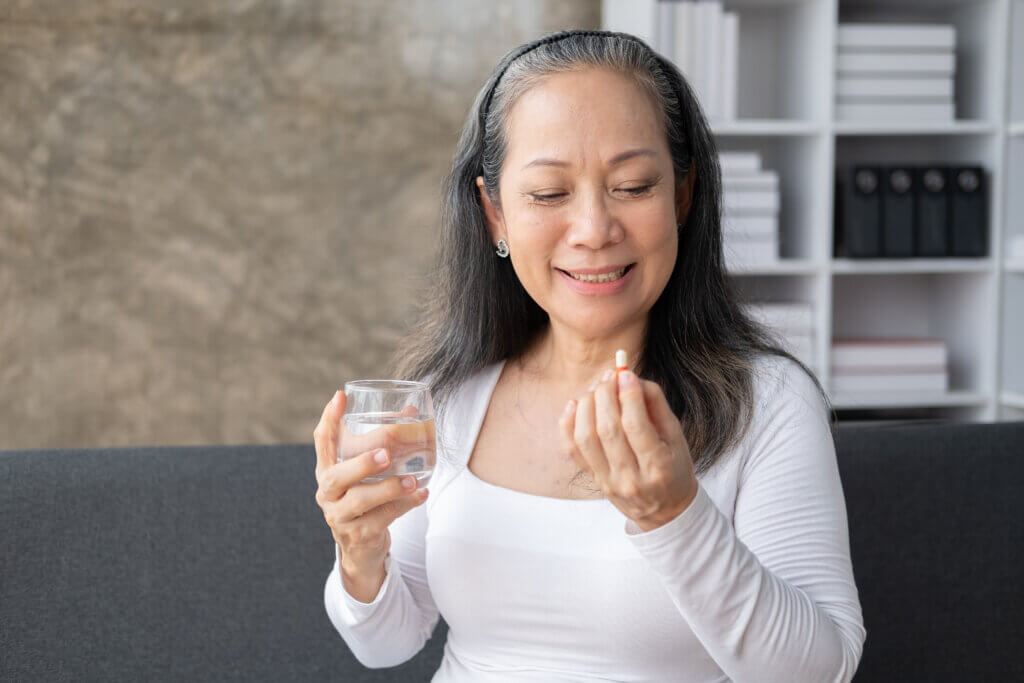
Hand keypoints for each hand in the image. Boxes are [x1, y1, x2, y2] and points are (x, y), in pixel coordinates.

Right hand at [313, 391, 428, 575]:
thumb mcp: (366, 475)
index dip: (329, 419)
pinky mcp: (358, 535)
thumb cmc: (366, 500)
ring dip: (389, 489)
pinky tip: (421, 494)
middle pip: (336, 476)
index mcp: (326, 471)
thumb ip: (382, 446)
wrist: (361, 549)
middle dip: (361, 464)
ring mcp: (340, 516)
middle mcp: (327, 493)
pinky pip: (382, 518)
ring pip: (361, 501)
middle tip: (386, 454)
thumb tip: (410, 411)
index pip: (321, 442)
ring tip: (412, 480)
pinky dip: (405, 505)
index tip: (341, 396)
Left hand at [558, 369, 697, 531]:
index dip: (628, 395)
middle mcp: (630, 478)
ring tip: (597, 390)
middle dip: (606, 396)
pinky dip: (567, 423)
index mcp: (657, 467)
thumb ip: (656, 405)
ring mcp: (607, 481)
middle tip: (610, 377)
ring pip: (586, 438)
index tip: (626, 374)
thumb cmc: (674, 468)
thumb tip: (630, 378)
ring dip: (587, 406)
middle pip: (608, 430)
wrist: (664, 511)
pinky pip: (571, 449)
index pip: (636, 426)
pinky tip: (576, 404)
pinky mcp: (592, 479)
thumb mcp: (676, 437)